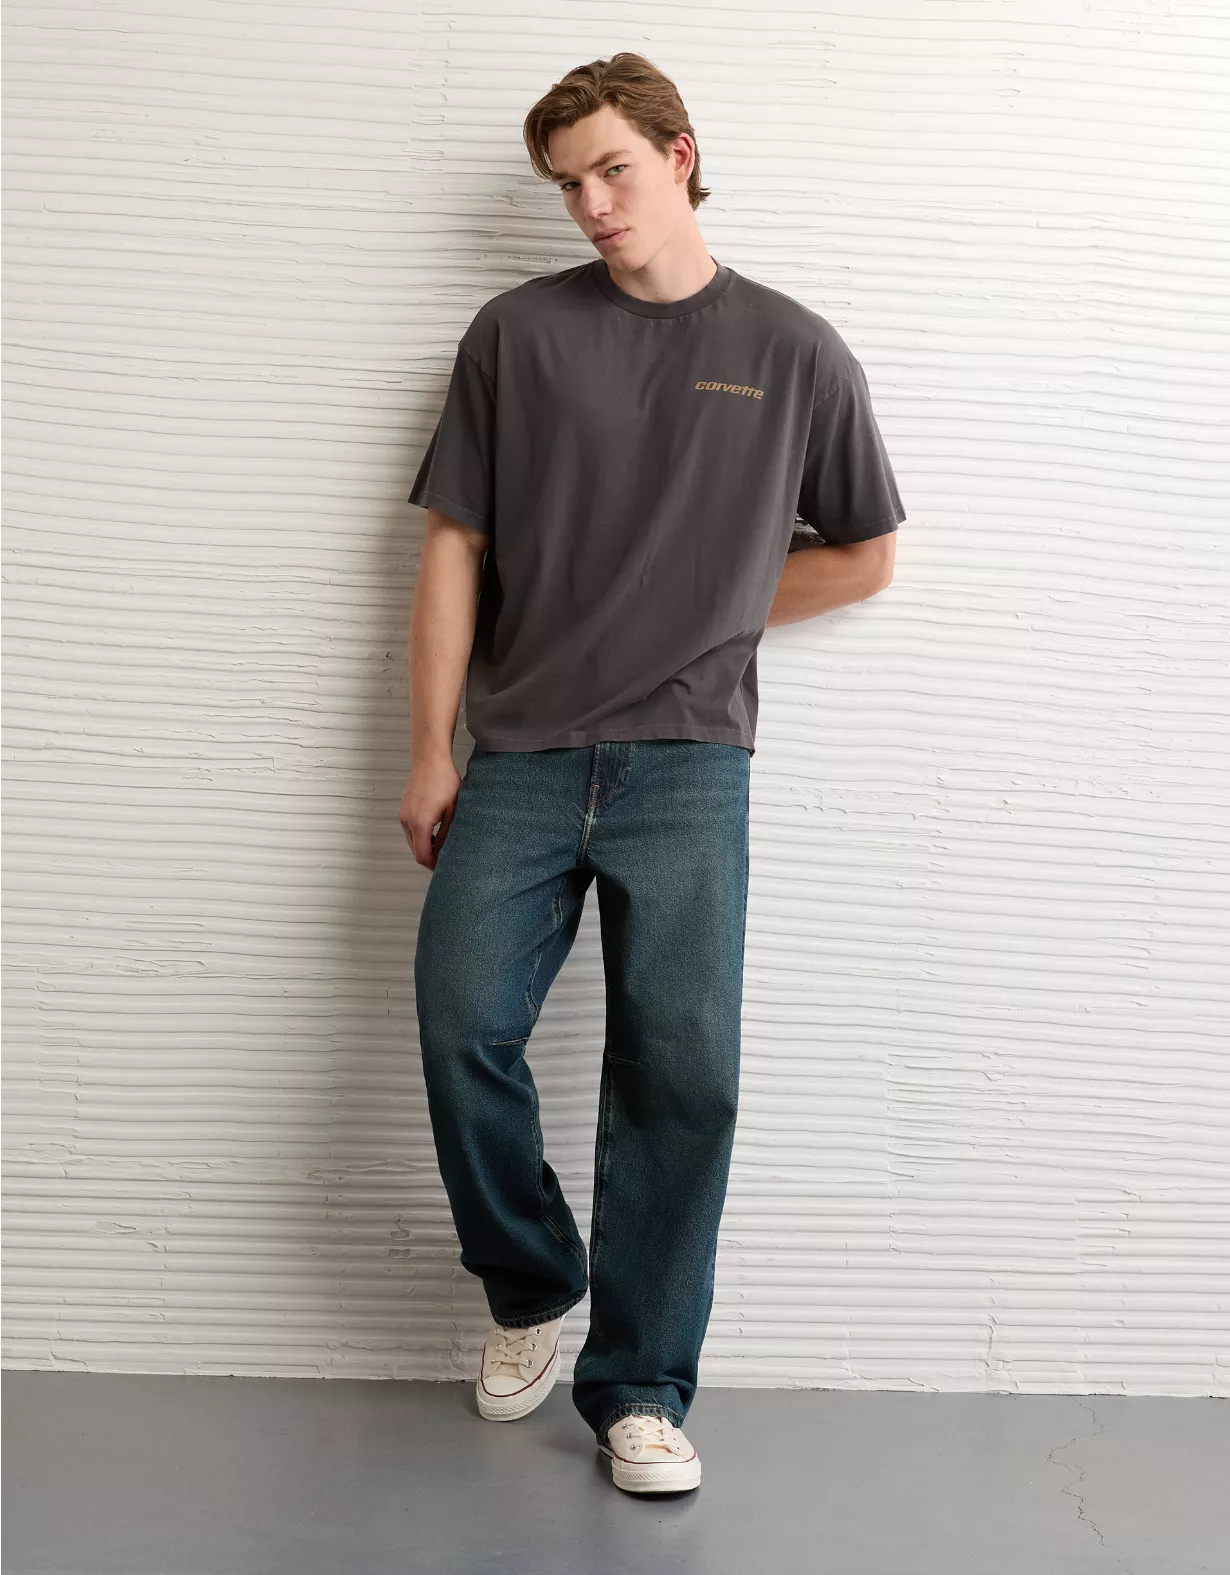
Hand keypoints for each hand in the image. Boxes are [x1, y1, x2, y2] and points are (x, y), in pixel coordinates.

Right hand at [399, 755, 462, 869]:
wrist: (429, 760)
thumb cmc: (444, 782)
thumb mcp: (453, 810)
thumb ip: (448, 833)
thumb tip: (446, 851)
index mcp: (420, 824)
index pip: (423, 855)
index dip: (433, 865)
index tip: (445, 868)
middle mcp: (407, 821)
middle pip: (416, 851)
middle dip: (430, 858)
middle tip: (446, 859)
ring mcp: (403, 815)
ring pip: (412, 841)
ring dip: (425, 847)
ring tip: (443, 846)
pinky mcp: (403, 810)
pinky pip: (410, 831)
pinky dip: (420, 837)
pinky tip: (435, 833)